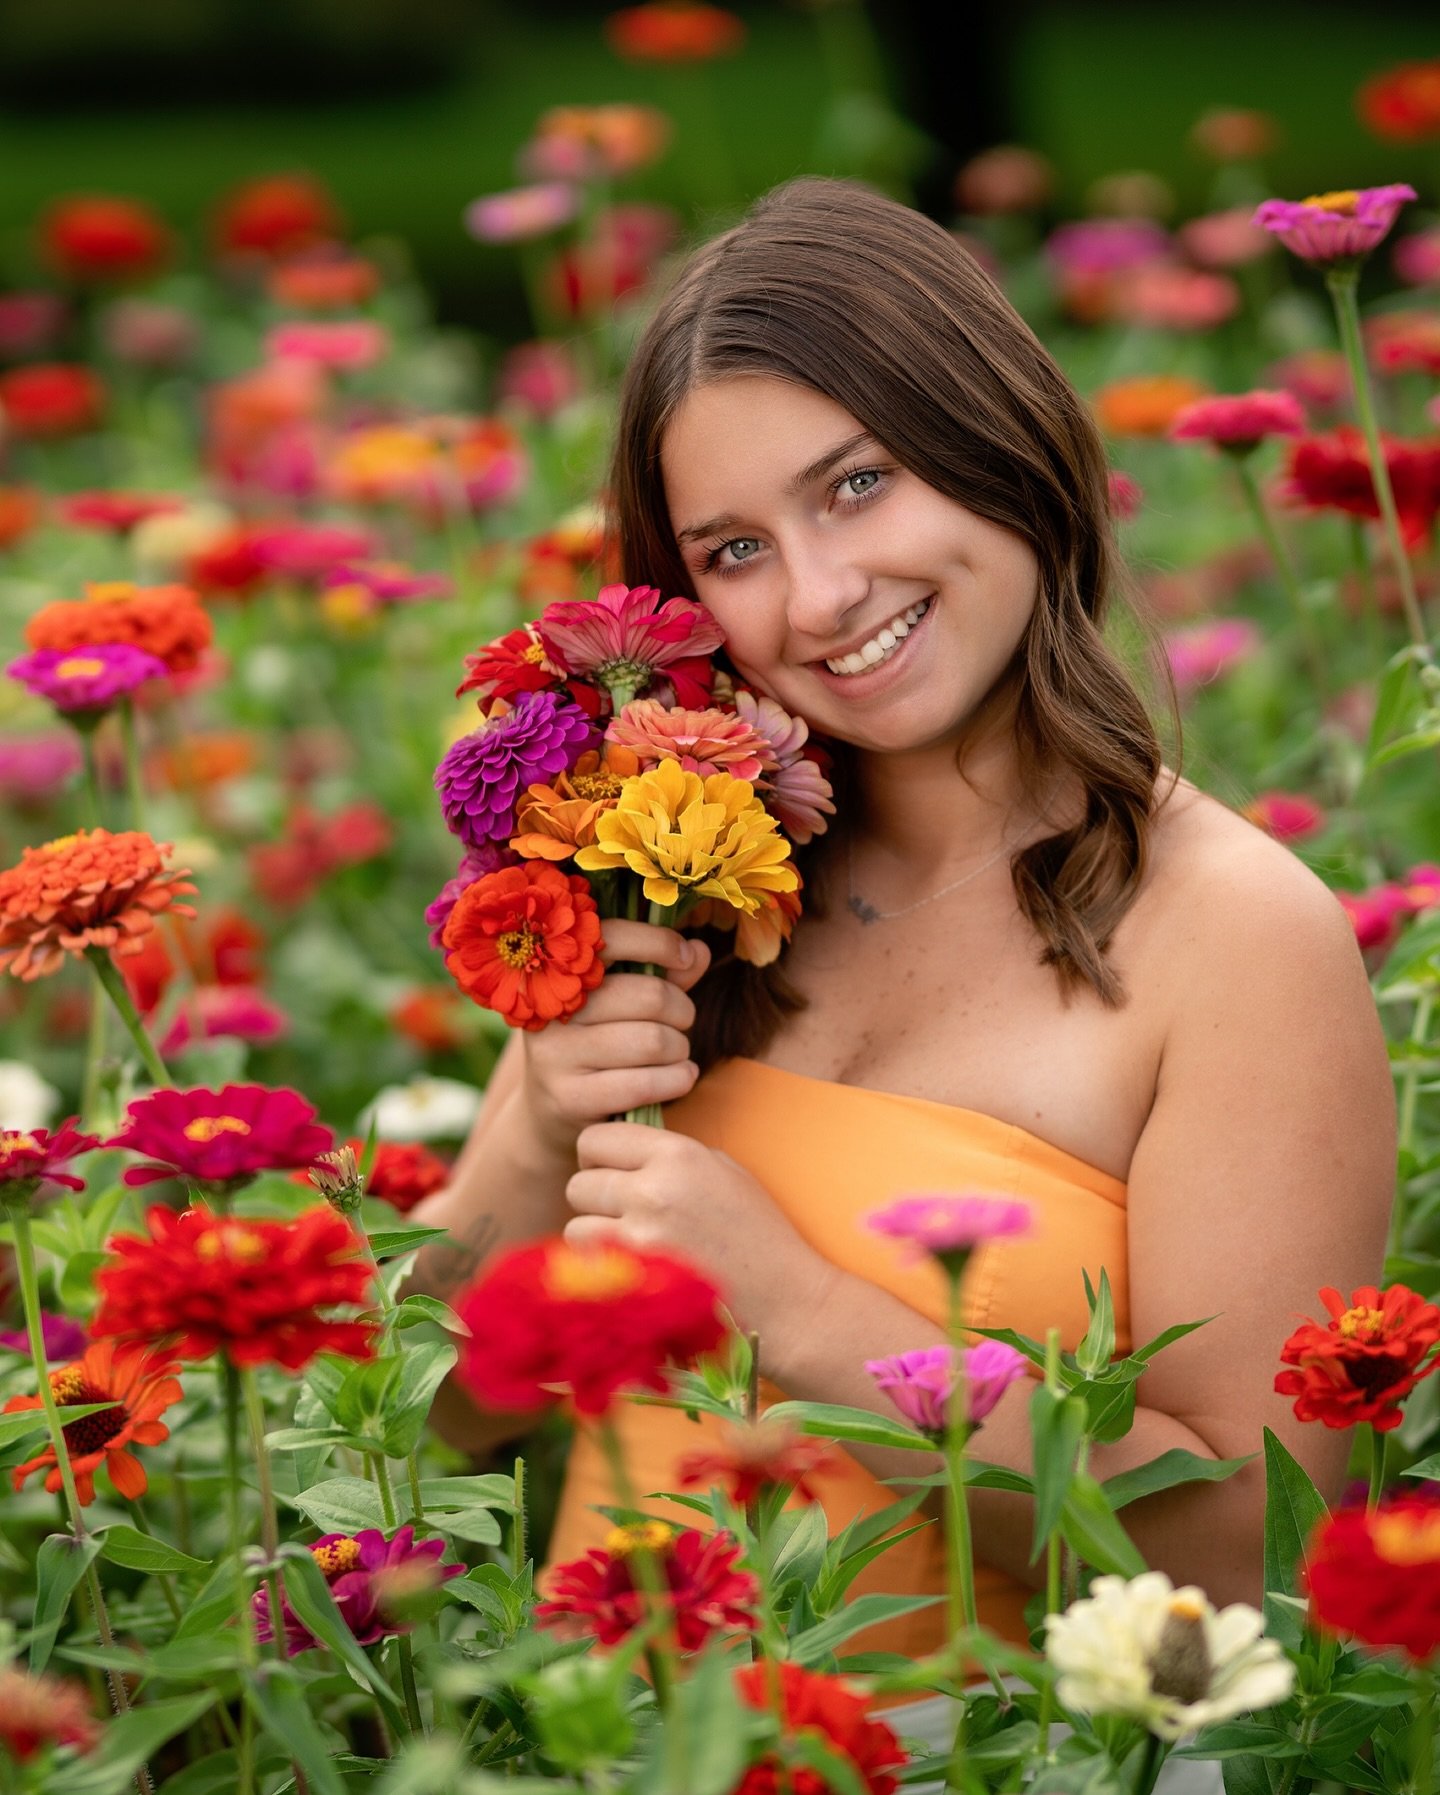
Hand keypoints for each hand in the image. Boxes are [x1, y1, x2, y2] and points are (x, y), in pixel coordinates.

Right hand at [520, 920, 710, 1155]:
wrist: (548, 1108)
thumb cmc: (597, 1042)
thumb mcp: (623, 1001)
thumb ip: (662, 974)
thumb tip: (698, 952)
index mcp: (560, 971)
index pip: (613, 938)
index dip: (660, 943)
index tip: (685, 958)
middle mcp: (552, 1009)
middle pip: (649, 996)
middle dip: (682, 1009)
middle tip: (682, 1020)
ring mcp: (555, 1055)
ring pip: (653, 1042)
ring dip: (681, 1048)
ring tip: (677, 1052)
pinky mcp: (569, 1098)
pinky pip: (646, 1084)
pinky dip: (678, 1079)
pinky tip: (681, 1077)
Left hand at [564, 1123, 834, 1352]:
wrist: (785, 1296)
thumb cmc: (759, 1232)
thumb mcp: (723, 1170)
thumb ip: (671, 1156)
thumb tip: (625, 1152)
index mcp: (678, 1154)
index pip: (597, 1138)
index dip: (599, 1155)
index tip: (611, 1170)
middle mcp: (653, 1189)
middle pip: (579, 1183)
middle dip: (594, 1198)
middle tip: (621, 1213)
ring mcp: (641, 1238)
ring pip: (576, 1227)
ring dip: (595, 1237)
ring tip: (628, 1245)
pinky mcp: (637, 1280)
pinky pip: (590, 1267)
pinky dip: (602, 1269)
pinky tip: (631, 1270)